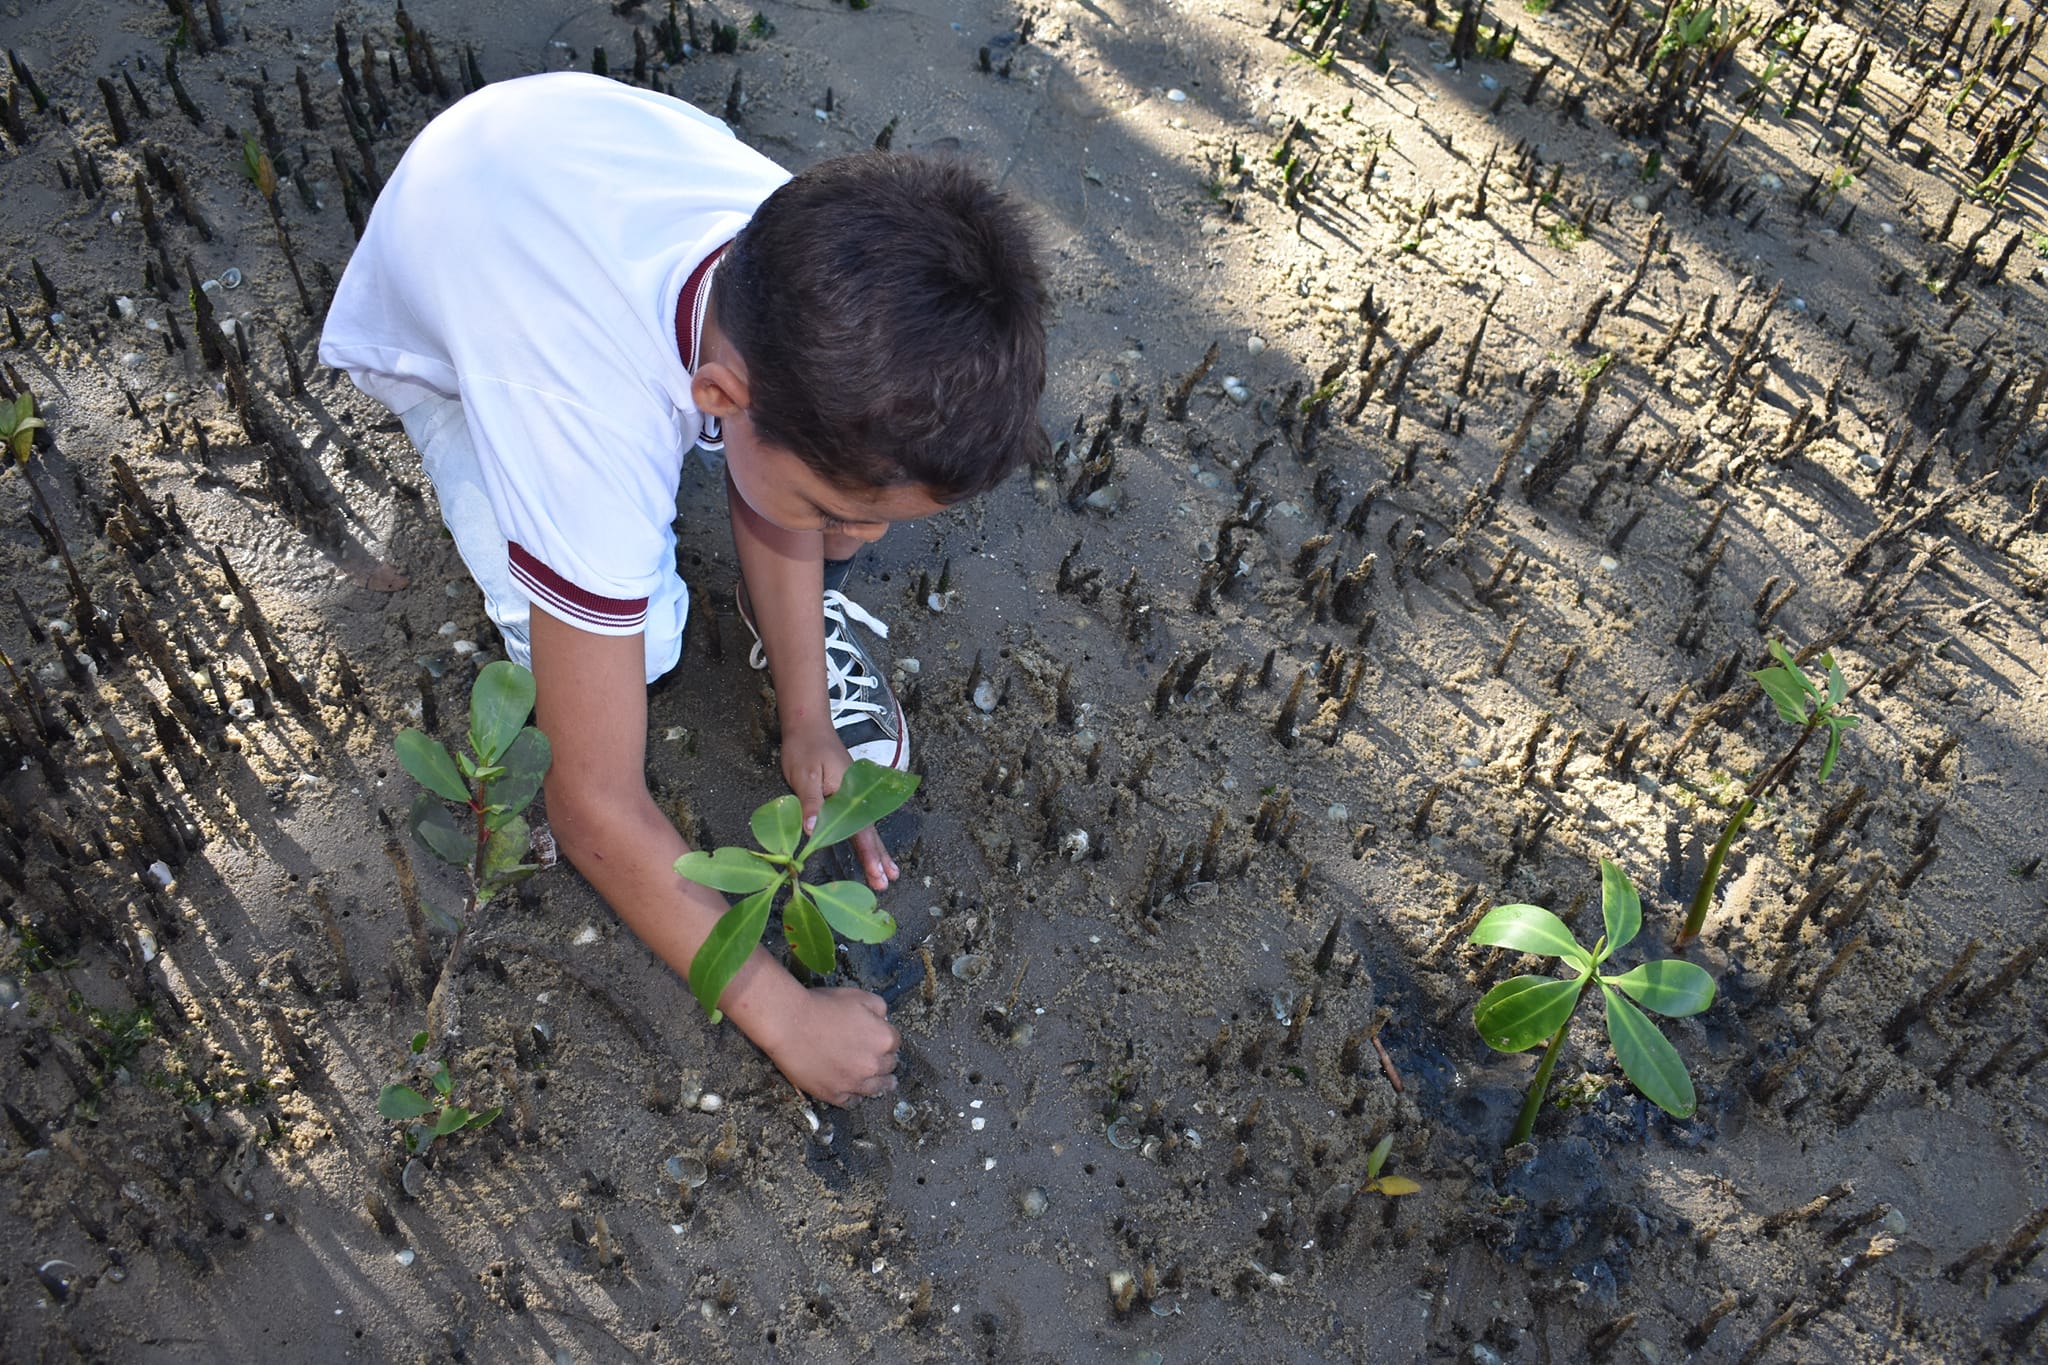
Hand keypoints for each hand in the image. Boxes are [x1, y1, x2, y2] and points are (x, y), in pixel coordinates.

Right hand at [761, 986, 900, 1106]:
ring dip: (879, 1084)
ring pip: (875, 1088)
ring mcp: (854, 1082)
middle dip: (884, 1061)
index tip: (878, 1039)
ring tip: (884, 1085)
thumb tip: (884, 1019)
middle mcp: (874, 1064)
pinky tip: (855, 1094)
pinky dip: (854, 1096)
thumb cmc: (822, 1006)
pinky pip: (851, 1101)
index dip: (886, 1039)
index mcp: (883, 1039)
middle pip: (888, 1067)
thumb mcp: (858, 996)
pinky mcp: (834, 1094)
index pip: (895, 1043)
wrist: (789, 1023)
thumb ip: (879, 1008)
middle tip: (877, 1059)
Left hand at [780, 722, 899, 891]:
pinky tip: (873, 849)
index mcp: (848, 793)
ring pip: (867, 829)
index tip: (877, 874)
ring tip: (891, 873)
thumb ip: (811, 801)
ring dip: (878, 851)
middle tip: (888, 883)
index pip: (860, 830)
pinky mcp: (846, 796)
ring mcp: (853, 796)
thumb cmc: (805, 748)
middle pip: (869, 833)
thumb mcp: (804, 774)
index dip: (868, 854)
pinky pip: (859, 822)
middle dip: (879, 859)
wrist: (809, 726)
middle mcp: (856, 797)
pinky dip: (867, 839)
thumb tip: (813, 830)